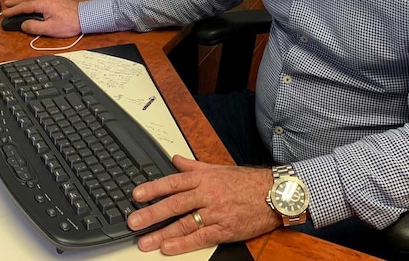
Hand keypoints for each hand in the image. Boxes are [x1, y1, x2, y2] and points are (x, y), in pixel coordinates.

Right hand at [2, 0, 80, 36]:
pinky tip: (31, 3)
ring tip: (16, 3)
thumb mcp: (50, 29)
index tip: (5, 13)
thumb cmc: (71, 23)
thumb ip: (34, 27)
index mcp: (43, 4)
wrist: (86, 17)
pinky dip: (31, 0)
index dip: (13, 10)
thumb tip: (24, 25)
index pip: (24, 6)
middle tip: (6, 5)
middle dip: (15, 2)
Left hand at [127, 155, 279, 254]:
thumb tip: (175, 159)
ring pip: (185, 224)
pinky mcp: (224, 230)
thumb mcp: (219, 168)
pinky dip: (183, 244)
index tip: (137, 195)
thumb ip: (194, 166)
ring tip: (145, 241)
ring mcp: (216, 213)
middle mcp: (208, 195)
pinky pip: (200, 238)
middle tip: (133, 221)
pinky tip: (168, 248)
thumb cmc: (247, 182)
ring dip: (162, 234)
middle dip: (152, 214)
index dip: (154, 189)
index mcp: (205, 179)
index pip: (174, 183)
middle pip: (175, 204)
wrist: (274, 194)